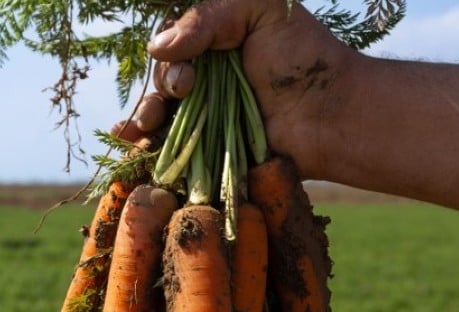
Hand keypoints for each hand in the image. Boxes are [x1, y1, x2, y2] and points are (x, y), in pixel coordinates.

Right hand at [112, 0, 355, 181]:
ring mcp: (207, 117)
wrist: (331, 115)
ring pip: (159, 114)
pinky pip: (169, 148)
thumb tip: (157, 48)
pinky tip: (128, 142)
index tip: (188, 74)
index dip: (169, 57)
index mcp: (216, 42)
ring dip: (145, 117)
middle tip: (182, 93)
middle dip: (161, 87)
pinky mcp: (210, 151)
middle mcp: (208, 78)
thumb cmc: (304, 57)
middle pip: (162, 81)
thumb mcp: (260, 9)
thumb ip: (207, 16)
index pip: (171, 45)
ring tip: (144, 126)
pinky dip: (143, 146)